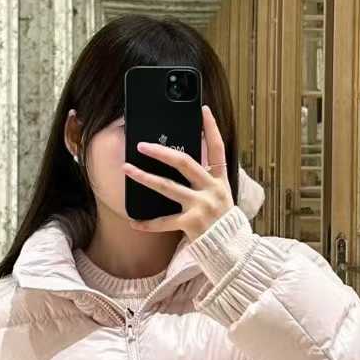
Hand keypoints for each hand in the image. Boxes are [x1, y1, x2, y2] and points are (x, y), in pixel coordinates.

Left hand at [122, 104, 233, 242]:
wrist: (232, 249)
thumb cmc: (222, 222)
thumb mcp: (221, 196)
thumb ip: (206, 181)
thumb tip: (181, 162)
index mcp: (220, 181)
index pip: (218, 149)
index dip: (211, 128)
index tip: (203, 110)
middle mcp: (212, 190)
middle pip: (185, 163)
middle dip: (161, 152)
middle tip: (142, 145)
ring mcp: (202, 207)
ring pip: (167, 187)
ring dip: (144, 177)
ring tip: (127, 169)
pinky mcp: (192, 224)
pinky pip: (164, 222)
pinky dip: (148, 223)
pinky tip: (134, 221)